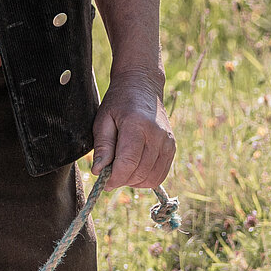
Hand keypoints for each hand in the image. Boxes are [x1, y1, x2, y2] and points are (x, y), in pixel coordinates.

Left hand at [92, 74, 174, 190]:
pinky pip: (161, 174)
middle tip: (110, 174)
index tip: (104, 182)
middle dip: (122, 180)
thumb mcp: (103, 120)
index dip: (114, 178)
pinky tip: (135, 170)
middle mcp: (157, 135)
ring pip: (151, 178)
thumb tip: (98, 171)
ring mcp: (168, 142)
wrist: (142, 87)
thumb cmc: (118, 103)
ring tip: (122, 171)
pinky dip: (146, 179)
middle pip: (139, 173)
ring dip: (134, 182)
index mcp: (137, 126)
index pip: (128, 163)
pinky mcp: (172, 147)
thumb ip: (102, 146)